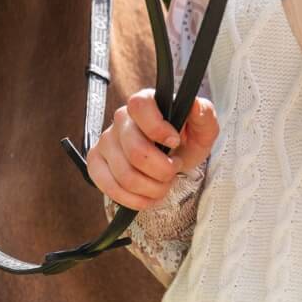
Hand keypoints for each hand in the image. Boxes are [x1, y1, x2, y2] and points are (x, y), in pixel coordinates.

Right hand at [86, 89, 218, 210]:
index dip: (157, 128)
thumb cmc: (185, 141)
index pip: (140, 106)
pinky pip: (109, 187)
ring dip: (151, 189)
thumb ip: (204, 115)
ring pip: (125, 175)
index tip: (175, 143)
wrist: (171, 158)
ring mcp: (106, 140)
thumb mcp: (202, 129)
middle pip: (136, 151)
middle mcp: (121, 118)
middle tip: (173, 171)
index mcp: (145, 102)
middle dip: (162, 171)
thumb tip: (195, 105)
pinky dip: (133, 199)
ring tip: (162, 185)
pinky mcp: (96, 162)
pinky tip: (146, 196)